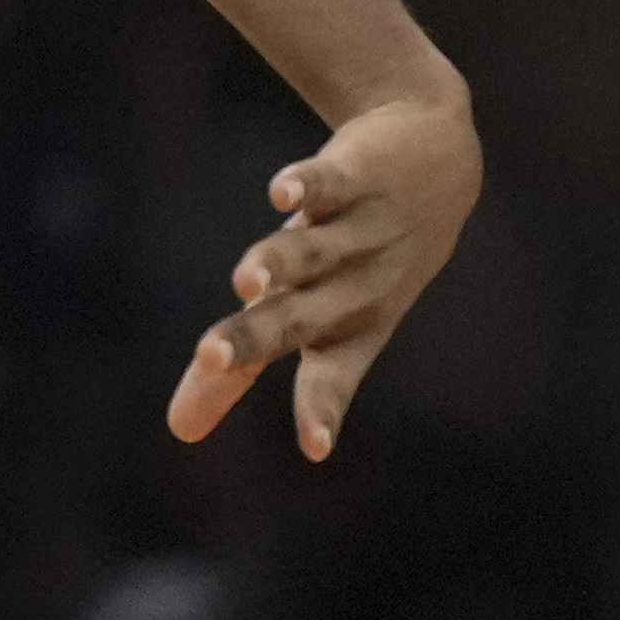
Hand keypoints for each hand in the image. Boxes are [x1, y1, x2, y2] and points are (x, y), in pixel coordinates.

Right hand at [166, 81, 482, 458]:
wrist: (441, 171)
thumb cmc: (356, 265)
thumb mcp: (302, 317)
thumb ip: (237, 374)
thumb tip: (179, 433)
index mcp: (349, 331)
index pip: (329, 378)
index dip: (320, 409)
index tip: (314, 448)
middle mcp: (356, 288)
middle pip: (297, 318)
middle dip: (254, 338)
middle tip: (208, 356)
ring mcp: (359, 232)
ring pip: (313, 253)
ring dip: (278, 264)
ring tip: (245, 281)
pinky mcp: (355, 176)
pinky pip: (329, 184)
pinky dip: (306, 188)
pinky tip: (282, 194)